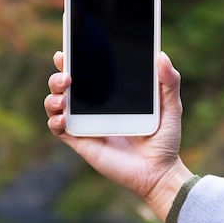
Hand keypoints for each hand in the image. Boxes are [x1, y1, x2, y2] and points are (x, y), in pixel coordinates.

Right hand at [44, 51, 192, 222]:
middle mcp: (93, 107)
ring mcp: (84, 124)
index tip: (67, 50)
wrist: (160, 172)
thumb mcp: (170, 106)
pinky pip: (58, 129)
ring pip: (55, 105)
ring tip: (64, 99)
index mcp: (110, 94)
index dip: (72, 61)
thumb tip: (161, 55)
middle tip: (67, 75)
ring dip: (53, 97)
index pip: (86, 72)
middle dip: (58, 76)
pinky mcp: (81, 142)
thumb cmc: (164, 140)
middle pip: (63, 86)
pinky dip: (54, 121)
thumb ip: (169, 81)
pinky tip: (63, 118)